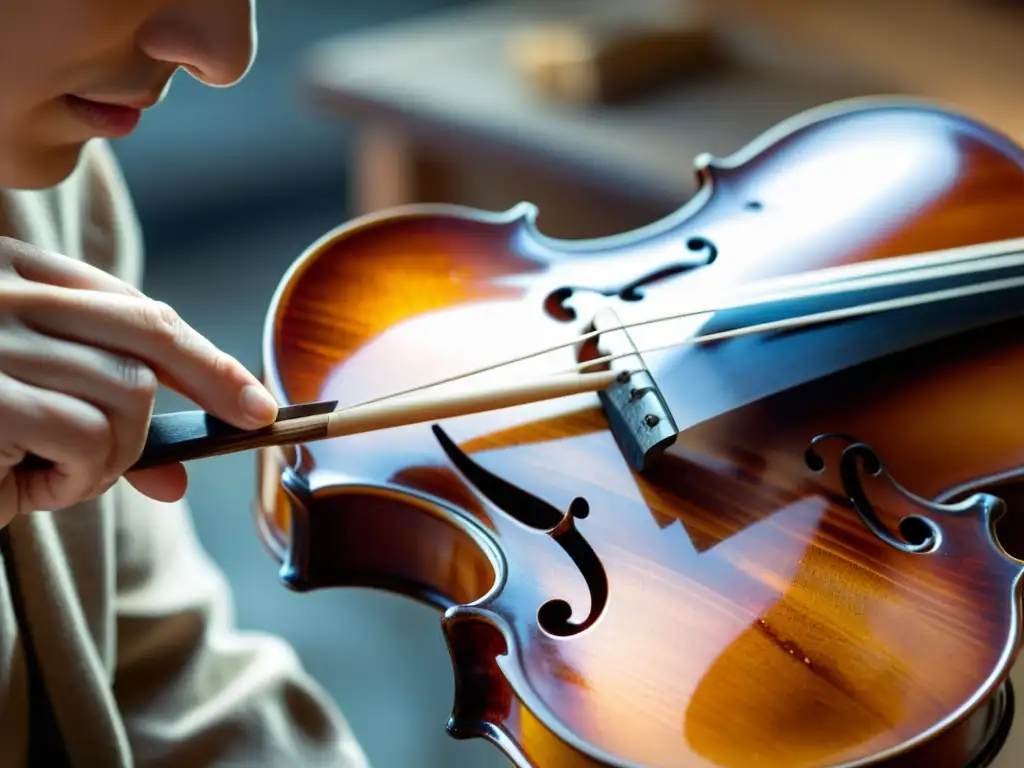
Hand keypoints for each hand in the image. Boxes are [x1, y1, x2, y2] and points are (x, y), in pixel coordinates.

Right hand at [0, 236, 277, 523]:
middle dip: (214, 379)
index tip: (250, 394)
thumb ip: (98, 424)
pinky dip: (80, 478)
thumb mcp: (31, 421)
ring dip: (115, 455)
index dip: (201, 351)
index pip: (130, 306)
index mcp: (8, 275)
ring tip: (61, 475)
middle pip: (146, 330)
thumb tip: (177, 476)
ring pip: (128, 390)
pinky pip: (86, 436)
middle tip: (250, 420)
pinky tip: (31, 486)